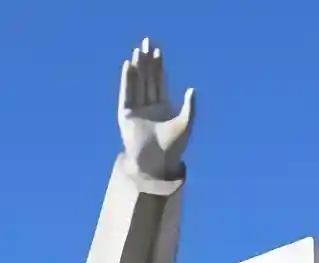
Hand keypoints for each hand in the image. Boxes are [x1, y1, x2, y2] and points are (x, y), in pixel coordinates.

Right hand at [117, 39, 192, 182]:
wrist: (157, 163)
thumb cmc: (173, 148)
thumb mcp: (185, 124)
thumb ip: (189, 107)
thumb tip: (192, 89)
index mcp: (162, 109)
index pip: (159, 82)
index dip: (159, 66)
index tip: (158, 51)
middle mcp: (148, 108)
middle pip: (147, 79)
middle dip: (147, 61)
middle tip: (145, 42)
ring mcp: (137, 111)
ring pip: (137, 84)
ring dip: (137, 67)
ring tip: (137, 50)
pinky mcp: (126, 116)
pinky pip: (126, 94)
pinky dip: (127, 80)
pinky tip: (128, 67)